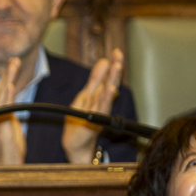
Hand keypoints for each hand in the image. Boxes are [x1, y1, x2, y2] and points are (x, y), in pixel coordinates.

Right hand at [0, 57, 26, 164]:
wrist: (3, 171)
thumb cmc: (9, 154)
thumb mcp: (13, 133)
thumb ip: (11, 120)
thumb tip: (13, 112)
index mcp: (1, 116)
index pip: (3, 94)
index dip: (7, 79)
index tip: (13, 65)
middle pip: (1, 91)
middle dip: (7, 74)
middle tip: (14, 59)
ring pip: (1, 98)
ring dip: (7, 80)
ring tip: (12, 66)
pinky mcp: (1, 131)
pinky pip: (3, 112)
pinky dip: (6, 98)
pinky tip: (10, 86)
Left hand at [63, 49, 124, 163]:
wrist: (76, 144)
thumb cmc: (80, 121)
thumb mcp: (85, 96)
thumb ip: (95, 80)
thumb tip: (103, 61)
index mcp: (97, 95)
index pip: (106, 77)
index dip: (111, 64)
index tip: (116, 51)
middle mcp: (100, 102)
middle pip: (109, 82)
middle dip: (114, 68)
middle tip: (119, 55)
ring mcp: (98, 111)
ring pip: (106, 93)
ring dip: (112, 79)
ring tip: (117, 66)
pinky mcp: (94, 120)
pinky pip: (101, 107)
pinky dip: (106, 98)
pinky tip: (111, 90)